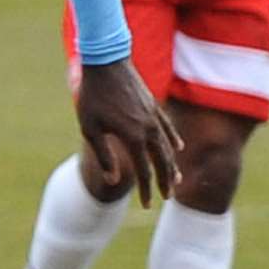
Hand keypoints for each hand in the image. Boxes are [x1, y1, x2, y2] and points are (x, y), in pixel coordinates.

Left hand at [75, 58, 180, 205]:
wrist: (106, 63)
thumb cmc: (93, 97)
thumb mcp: (91, 129)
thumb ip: (104, 155)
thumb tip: (114, 180)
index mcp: (133, 137)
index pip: (144, 171)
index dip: (146, 190)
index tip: (147, 205)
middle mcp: (148, 129)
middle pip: (161, 161)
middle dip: (164, 181)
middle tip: (168, 198)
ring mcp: (154, 117)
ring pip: (168, 146)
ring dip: (171, 164)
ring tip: (175, 179)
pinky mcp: (154, 106)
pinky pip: (168, 128)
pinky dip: (173, 140)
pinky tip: (178, 148)